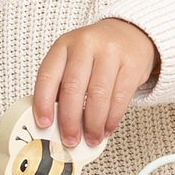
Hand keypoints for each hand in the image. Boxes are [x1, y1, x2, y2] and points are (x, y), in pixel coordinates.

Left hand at [33, 17, 158, 149]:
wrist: (130, 34)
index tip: (44, 124)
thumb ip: (62, 85)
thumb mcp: (73, 60)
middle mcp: (86, 44)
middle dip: (70, 120)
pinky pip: (119, 98)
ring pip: (97, 96)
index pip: (48, 76)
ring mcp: (110, 52)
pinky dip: (111, 119)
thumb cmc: (96, 53)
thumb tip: (54, 123)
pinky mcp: (131, 64)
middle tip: (70, 139)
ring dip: (93, 124)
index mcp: (64, 44)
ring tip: (91, 138)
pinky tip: (107, 128)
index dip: (43, 103)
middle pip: (73, 88)